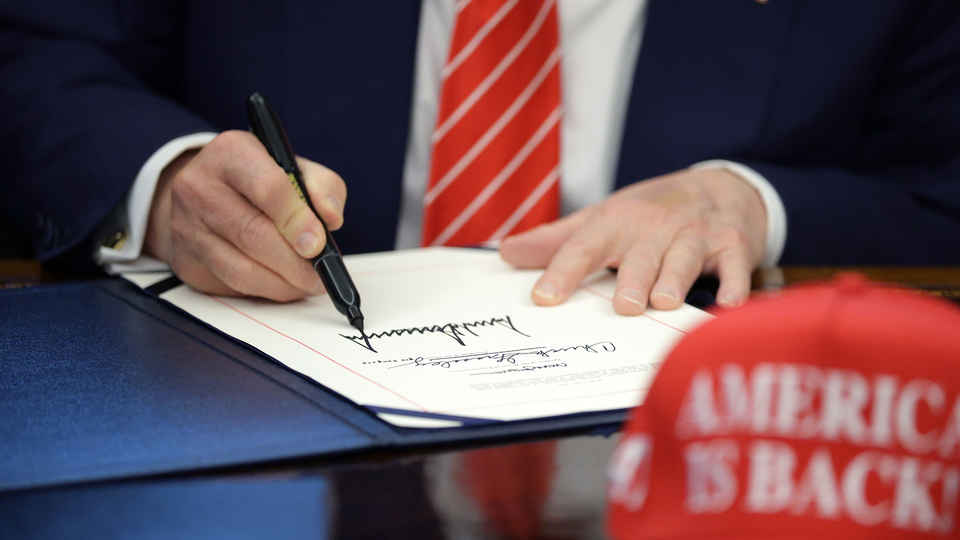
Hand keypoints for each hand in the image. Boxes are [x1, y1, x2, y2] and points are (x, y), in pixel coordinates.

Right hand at [144, 130, 346, 300]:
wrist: (202, 194)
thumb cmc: (256, 181)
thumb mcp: (293, 168)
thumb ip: (322, 186)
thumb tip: (332, 219)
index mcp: (230, 153)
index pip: (267, 187)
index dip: (297, 219)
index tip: (319, 243)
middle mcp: (200, 187)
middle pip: (253, 234)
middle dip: (295, 262)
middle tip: (320, 273)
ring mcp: (188, 226)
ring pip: (241, 268)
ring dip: (283, 283)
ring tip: (308, 282)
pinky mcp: (187, 260)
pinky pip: (231, 285)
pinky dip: (266, 290)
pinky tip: (285, 285)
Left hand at [499, 167, 766, 314]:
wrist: (721, 186)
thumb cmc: (651, 213)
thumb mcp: (602, 218)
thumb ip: (556, 241)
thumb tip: (505, 252)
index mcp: (617, 223)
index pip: (584, 247)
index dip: (563, 271)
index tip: (544, 298)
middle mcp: (655, 228)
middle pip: (640, 255)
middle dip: (633, 278)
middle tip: (624, 306)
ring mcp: (696, 236)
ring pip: (685, 259)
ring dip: (677, 280)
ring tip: (666, 302)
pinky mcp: (733, 246)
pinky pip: (737, 267)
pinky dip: (737, 285)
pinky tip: (733, 305)